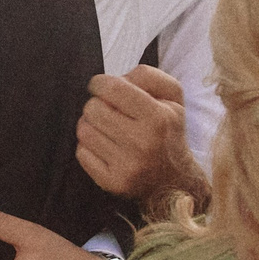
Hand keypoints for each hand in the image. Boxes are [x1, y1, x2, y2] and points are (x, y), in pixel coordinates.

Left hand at [77, 66, 206, 207]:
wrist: (176, 180)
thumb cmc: (169, 132)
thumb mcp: (173, 97)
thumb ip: (148, 76)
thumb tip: (117, 79)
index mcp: (158, 118)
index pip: (112, 89)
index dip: (100, 83)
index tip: (101, 86)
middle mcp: (142, 143)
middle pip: (93, 108)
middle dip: (97, 104)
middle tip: (110, 111)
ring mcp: (126, 166)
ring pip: (84, 130)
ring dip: (92, 125)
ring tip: (108, 129)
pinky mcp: (112, 183)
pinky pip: (82, 153)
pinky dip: (89, 147)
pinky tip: (106, 147)